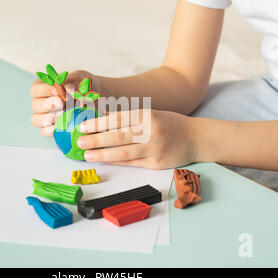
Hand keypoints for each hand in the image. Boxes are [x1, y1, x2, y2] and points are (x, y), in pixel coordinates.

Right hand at [30, 70, 98, 136]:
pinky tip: (62, 126)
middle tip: (61, 103)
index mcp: (41, 87)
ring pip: (36, 119)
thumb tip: (68, 88)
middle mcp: (39, 103)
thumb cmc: (81, 86)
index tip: (57, 91)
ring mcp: (42, 117)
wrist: (91, 99)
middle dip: (48, 104)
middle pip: (34, 105)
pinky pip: (44, 131)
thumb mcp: (78, 79)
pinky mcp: (49, 129)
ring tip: (63, 114)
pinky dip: (51, 130)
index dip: (45, 90)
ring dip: (48, 118)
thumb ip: (72, 82)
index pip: (35, 89)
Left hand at [77, 109, 199, 168]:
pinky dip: (117, 162)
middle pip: (118, 136)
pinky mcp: (157, 163)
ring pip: (123, 153)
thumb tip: (101, 121)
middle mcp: (151, 131)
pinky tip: (105, 161)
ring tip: (88, 155)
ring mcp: (154, 149)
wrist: (196, 138)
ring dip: (103, 154)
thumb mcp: (151, 115)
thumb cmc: (170, 124)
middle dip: (96, 140)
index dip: (98, 123)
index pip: (118, 119)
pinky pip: (132, 163)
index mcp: (147, 115)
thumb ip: (129, 119)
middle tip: (80, 142)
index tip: (83, 126)